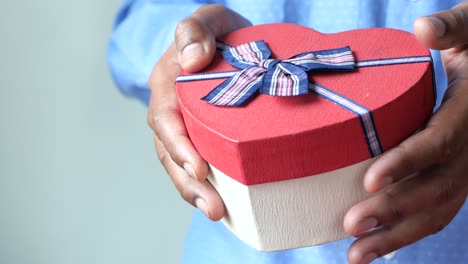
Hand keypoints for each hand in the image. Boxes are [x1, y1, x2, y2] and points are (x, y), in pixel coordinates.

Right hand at [147, 5, 250, 219]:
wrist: (229, 41)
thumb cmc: (219, 31)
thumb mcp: (209, 18)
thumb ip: (196, 30)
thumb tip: (192, 60)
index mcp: (168, 83)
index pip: (166, 119)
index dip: (179, 146)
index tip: (200, 168)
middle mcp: (171, 109)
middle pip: (170, 151)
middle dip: (188, 182)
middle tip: (214, 207)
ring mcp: (184, 126)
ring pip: (180, 164)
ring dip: (195, 192)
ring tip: (217, 213)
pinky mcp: (200, 136)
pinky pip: (197, 163)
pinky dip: (207, 185)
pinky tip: (225, 203)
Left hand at [344, 3, 467, 263]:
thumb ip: (454, 28)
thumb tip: (423, 27)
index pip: (440, 143)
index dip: (407, 162)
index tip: (369, 179)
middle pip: (434, 188)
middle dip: (394, 210)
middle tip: (351, 225)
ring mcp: (465, 170)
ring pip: (435, 211)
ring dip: (395, 236)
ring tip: (355, 256)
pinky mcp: (455, 180)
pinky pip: (435, 213)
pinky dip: (406, 235)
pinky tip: (374, 250)